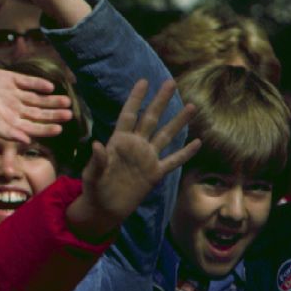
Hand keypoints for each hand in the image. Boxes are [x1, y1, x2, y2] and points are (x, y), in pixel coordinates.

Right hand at [0, 65, 72, 143]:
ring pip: (35, 98)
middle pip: (36, 113)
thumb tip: (27, 142)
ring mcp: (9, 93)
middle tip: (69, 113)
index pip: (31, 128)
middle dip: (53, 114)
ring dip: (50, 100)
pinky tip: (49, 86)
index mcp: (6, 122)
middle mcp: (10, 108)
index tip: (61, 128)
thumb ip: (6, 132)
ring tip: (66, 100)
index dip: (46, 129)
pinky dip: (37, 84)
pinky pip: (25, 81)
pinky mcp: (5, 78)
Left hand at [66, 79, 200, 240]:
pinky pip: (173, 161)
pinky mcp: (155, 174)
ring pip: (166, 136)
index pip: (129, 115)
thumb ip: (97, 161)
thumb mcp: (92, 175)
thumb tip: (97, 145)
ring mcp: (147, 159)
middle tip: (171, 82)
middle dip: (160, 101)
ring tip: (191, 106)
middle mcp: (135, 146)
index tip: (144, 81)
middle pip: (150, 119)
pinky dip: (185, 153)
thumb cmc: (93, 189)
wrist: (104, 209)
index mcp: (118, 142)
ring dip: (178, 121)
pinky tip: (198, 142)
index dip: (136, 99)